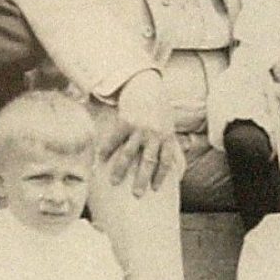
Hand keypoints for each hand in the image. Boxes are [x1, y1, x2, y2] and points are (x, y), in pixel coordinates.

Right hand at [103, 71, 181, 195]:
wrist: (146, 85)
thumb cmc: (159, 108)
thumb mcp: (170, 126)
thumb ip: (173, 147)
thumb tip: (179, 171)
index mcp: (167, 136)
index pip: (166, 161)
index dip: (161, 176)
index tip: (155, 189)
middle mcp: (155, 134)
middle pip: (149, 161)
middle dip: (142, 179)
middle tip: (136, 195)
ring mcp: (140, 128)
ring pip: (129, 153)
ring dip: (121, 169)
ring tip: (114, 182)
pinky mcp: (125, 121)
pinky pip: (115, 139)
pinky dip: (107, 150)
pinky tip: (100, 159)